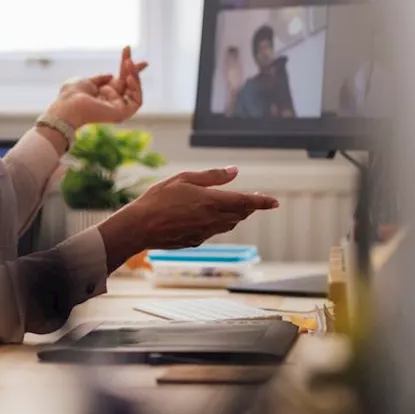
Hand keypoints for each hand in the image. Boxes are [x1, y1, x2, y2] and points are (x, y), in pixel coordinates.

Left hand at [48, 46, 147, 127]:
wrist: (68, 106)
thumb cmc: (72, 95)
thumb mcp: (87, 81)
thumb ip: (99, 79)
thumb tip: (111, 75)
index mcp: (104, 94)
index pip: (120, 79)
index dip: (126, 66)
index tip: (127, 49)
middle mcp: (112, 101)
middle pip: (128, 83)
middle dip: (133, 68)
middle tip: (132, 52)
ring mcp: (118, 108)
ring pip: (134, 90)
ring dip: (135, 75)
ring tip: (129, 62)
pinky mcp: (122, 113)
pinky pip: (137, 101)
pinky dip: (137, 89)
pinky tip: (130, 78)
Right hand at [97, 167, 279, 270]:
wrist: (139, 227)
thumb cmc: (159, 198)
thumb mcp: (185, 179)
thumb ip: (212, 176)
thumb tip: (235, 171)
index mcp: (212, 202)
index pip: (246, 202)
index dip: (262, 201)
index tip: (275, 202)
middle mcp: (212, 220)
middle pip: (240, 214)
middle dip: (249, 207)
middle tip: (252, 200)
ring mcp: (205, 234)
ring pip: (229, 224)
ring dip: (235, 216)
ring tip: (232, 206)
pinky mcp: (196, 242)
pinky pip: (213, 232)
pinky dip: (217, 223)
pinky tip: (206, 217)